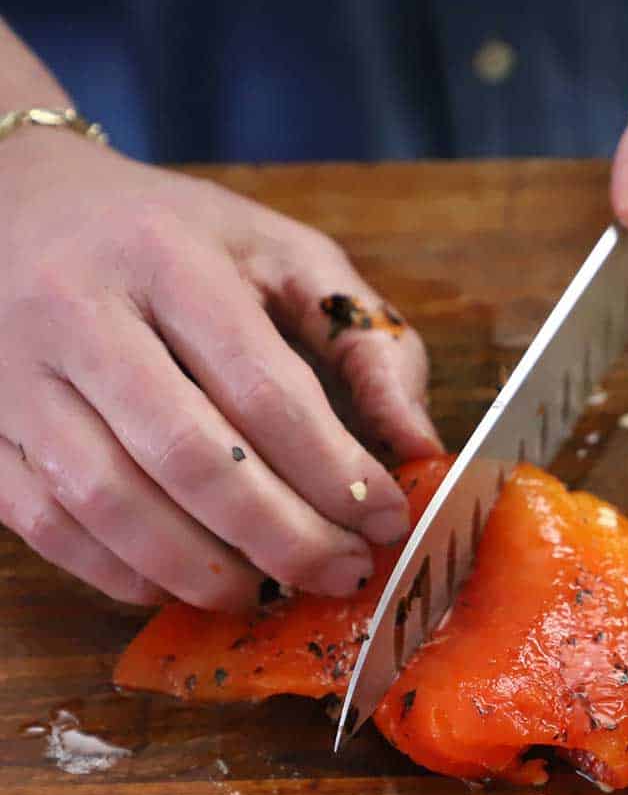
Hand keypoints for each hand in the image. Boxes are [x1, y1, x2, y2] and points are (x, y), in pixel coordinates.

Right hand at [0, 133, 440, 609]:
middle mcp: (79, 312)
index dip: (334, 471)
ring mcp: (12, 374)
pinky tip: (180, 584)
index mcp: (170, 260)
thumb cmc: (170, 239)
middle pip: (189, 456)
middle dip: (282, 535)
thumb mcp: (280, 254)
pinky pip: (45, 522)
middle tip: (341, 574)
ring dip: (200, 569)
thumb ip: (363, 341)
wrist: (12, 201)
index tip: (387, 519)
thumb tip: (419, 446)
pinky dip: (120, 572)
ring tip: (266, 593)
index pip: (264, 388)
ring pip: (108, 500)